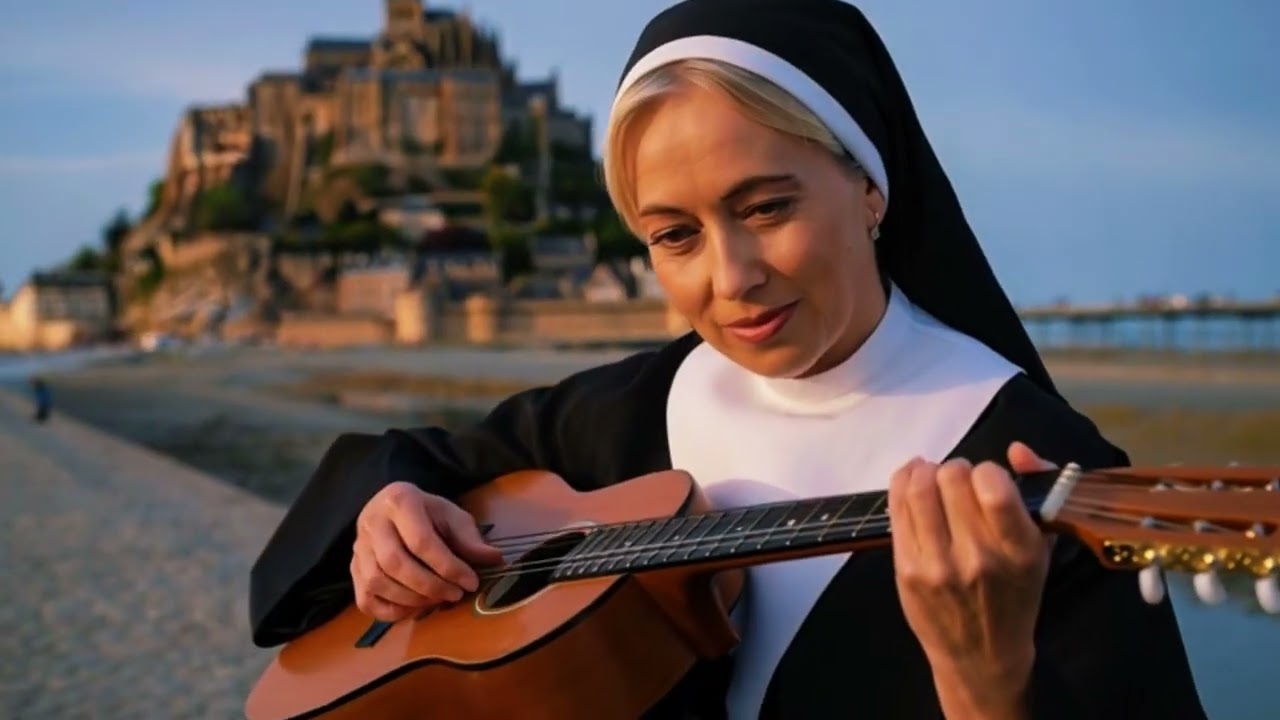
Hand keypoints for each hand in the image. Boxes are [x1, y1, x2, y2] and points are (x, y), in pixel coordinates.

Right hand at [351, 482, 503, 621]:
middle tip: (455, 595)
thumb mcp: (452, 516)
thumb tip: (494, 559)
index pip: (421, 541)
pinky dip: (391, 611)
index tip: (471, 581)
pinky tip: (415, 608)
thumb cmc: (426, 513)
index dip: (448, 566)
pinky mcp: (352, 570)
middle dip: (430, 586)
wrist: (392, 508)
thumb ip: (469, 538)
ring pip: (378, 582)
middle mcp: (371, 522)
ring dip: (412, 599)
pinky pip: (365, 599)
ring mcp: (358, 548)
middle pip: (396, 563)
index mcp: (399, 500)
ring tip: (439, 600)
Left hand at [888, 442, 1057, 718]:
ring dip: (925, 471)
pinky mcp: (906, 569)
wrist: (981, 656)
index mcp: (1019, 552)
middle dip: (955, 469)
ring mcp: (937, 565)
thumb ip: (1038, 491)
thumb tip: (1016, 449)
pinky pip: (896, 509)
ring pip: (919, 490)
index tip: (986, 478)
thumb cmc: (1015, 596)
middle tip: (957, 478)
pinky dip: (902, 482)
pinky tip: (911, 479)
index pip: (994, 489)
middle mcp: (978, 558)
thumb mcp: (1041, 550)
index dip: (986, 471)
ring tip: (932, 474)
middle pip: (951, 481)